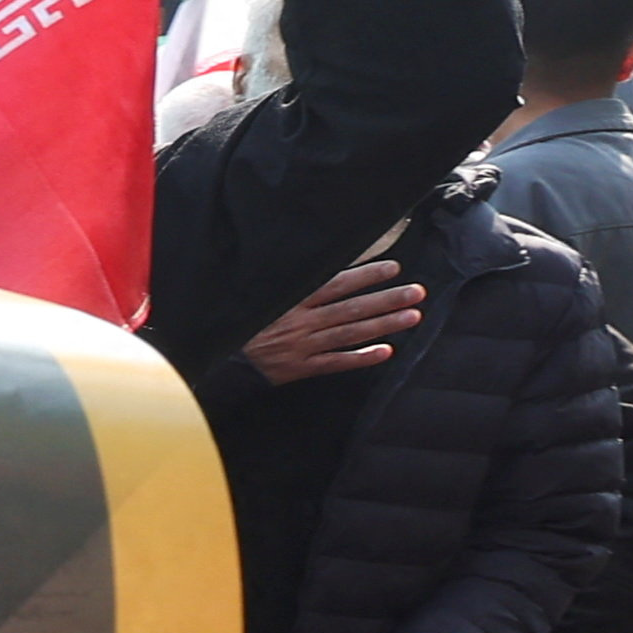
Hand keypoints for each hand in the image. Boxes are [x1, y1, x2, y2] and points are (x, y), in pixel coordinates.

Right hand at [242, 258, 424, 383]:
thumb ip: (287, 284)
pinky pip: (335, 363)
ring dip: (383, 325)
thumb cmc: (239, 324)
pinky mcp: (300, 368)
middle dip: (386, 299)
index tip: (393, 268)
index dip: (365, 275)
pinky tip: (386, 352)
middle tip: (416, 292)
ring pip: (350, 333)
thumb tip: (316, 264)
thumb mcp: (258, 295)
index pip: (336, 284)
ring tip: (413, 316)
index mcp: (291, 300)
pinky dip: (361, 358)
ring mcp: (302, 346)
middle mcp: (301, 322)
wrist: (216, 360)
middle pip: (351, 308)